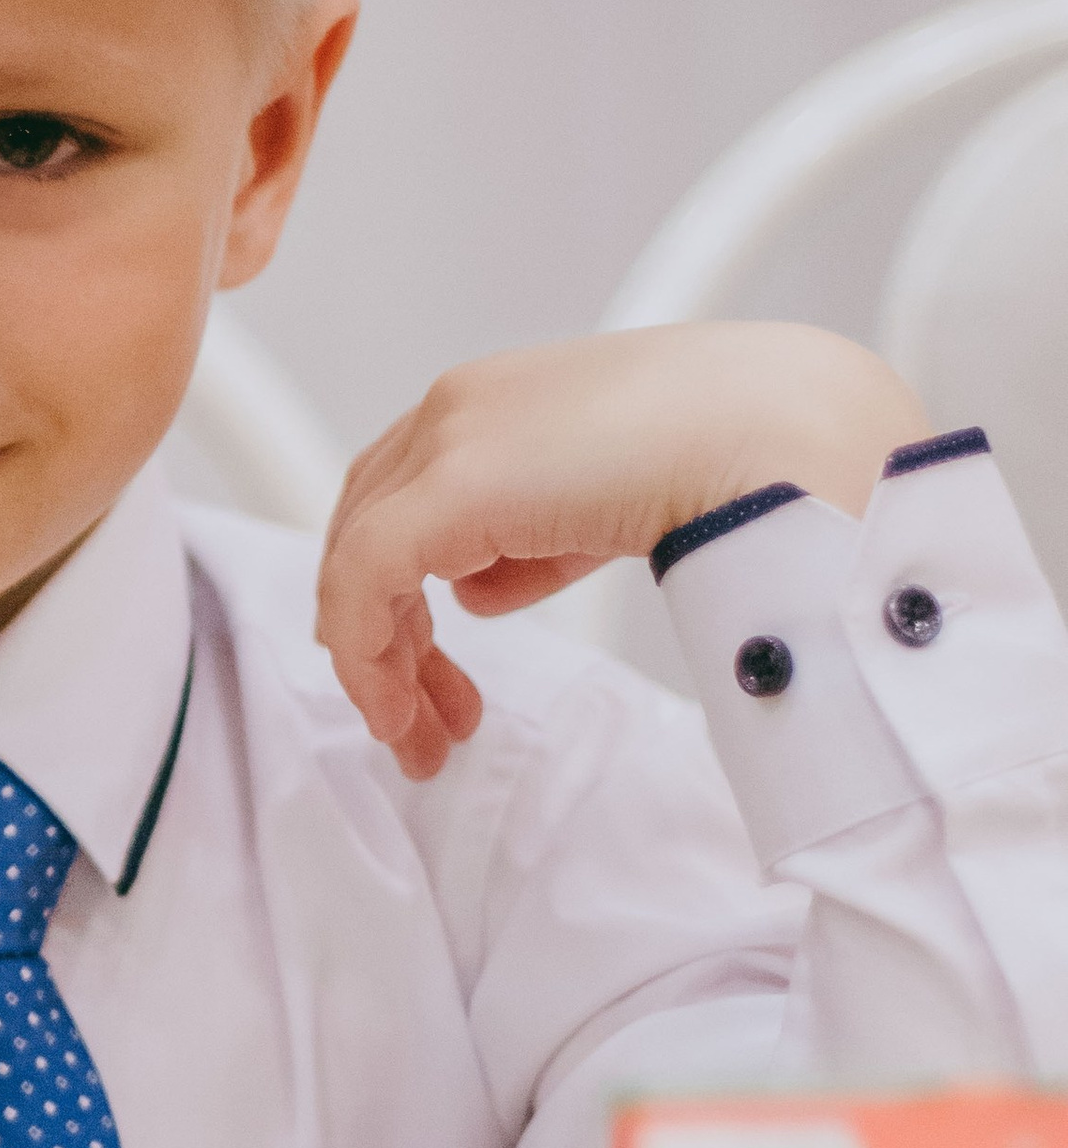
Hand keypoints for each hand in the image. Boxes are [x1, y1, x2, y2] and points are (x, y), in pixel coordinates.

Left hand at [316, 324, 928, 781]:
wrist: (792, 430)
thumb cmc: (745, 458)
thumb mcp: (612, 508)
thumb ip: (537, 545)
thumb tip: (474, 590)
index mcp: (499, 404)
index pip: (404, 503)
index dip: (400, 603)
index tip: (436, 687)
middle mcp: (459, 410)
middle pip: (368, 532)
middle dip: (385, 643)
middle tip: (420, 728)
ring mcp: (451, 438)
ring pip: (355, 561)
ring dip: (378, 664)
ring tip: (419, 743)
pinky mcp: (452, 484)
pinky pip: (362, 578)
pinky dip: (367, 655)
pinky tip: (400, 714)